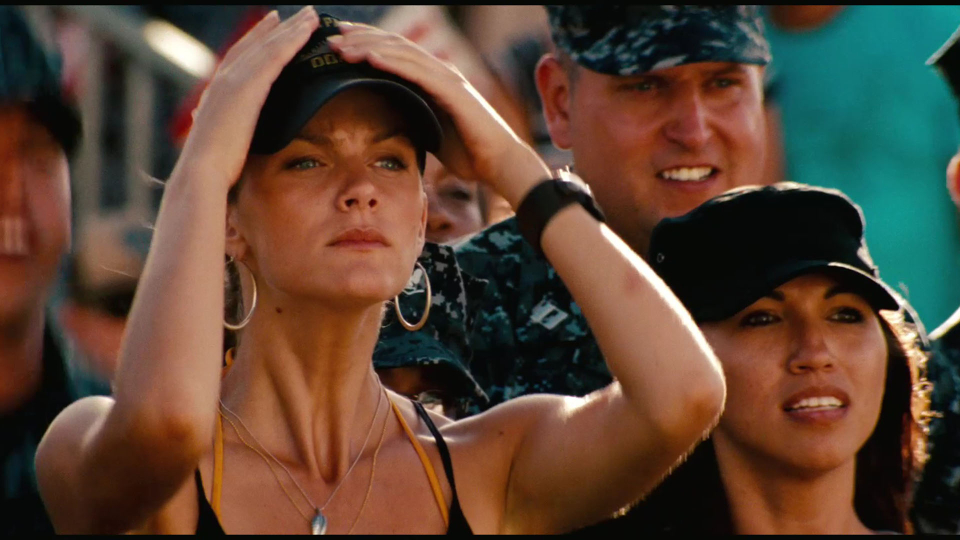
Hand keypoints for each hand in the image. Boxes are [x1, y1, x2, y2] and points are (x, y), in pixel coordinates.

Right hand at [173, 6, 319, 191]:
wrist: (203, 172)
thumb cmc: (213, 168)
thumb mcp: (221, 143)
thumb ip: (228, 130)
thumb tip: (233, 134)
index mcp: (217, 92)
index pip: (241, 57)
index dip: (259, 39)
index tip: (275, 25)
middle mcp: (223, 80)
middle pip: (256, 45)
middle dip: (279, 28)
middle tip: (302, 14)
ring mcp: (234, 80)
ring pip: (268, 46)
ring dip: (292, 29)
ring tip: (312, 16)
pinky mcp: (248, 87)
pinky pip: (274, 57)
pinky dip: (291, 41)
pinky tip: (307, 32)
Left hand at [329, 22, 549, 207]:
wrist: (500, 165)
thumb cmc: (471, 154)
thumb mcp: (432, 133)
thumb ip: (414, 121)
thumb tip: (390, 127)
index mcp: (435, 80)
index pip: (397, 53)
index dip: (368, 43)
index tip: (340, 43)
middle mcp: (440, 72)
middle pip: (395, 45)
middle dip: (361, 38)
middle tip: (330, 36)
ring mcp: (447, 78)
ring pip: (402, 52)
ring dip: (368, 46)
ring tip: (341, 46)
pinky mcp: (452, 90)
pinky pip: (415, 71)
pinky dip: (390, 62)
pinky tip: (368, 57)